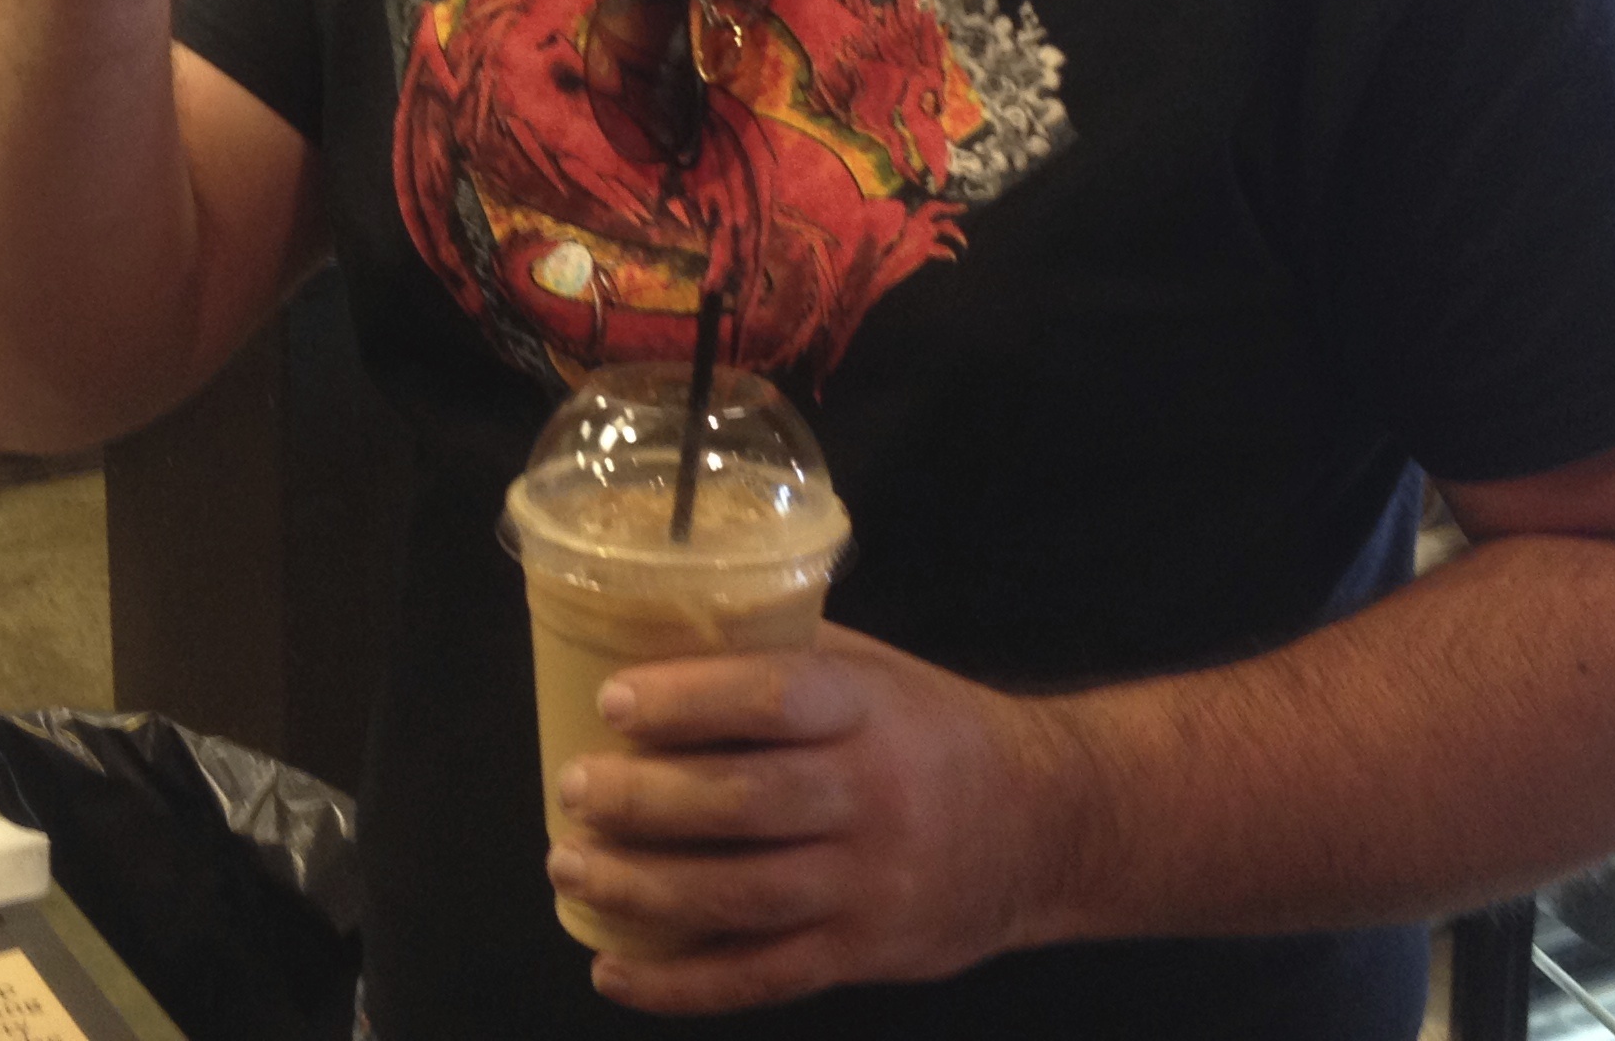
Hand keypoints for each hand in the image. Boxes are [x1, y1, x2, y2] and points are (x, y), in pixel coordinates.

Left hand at [548, 623, 1072, 1012]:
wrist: (1043, 827)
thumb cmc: (931, 731)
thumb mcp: (872, 672)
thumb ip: (778, 657)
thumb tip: (653, 630)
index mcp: (870, 710)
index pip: (774, 699)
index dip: (688, 701)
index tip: (615, 702)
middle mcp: (873, 798)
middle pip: (741, 804)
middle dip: (642, 801)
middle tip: (574, 788)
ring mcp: (869, 885)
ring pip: (738, 896)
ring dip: (640, 888)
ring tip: (571, 864)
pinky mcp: (863, 954)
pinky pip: (760, 977)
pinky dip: (678, 983)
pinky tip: (612, 968)